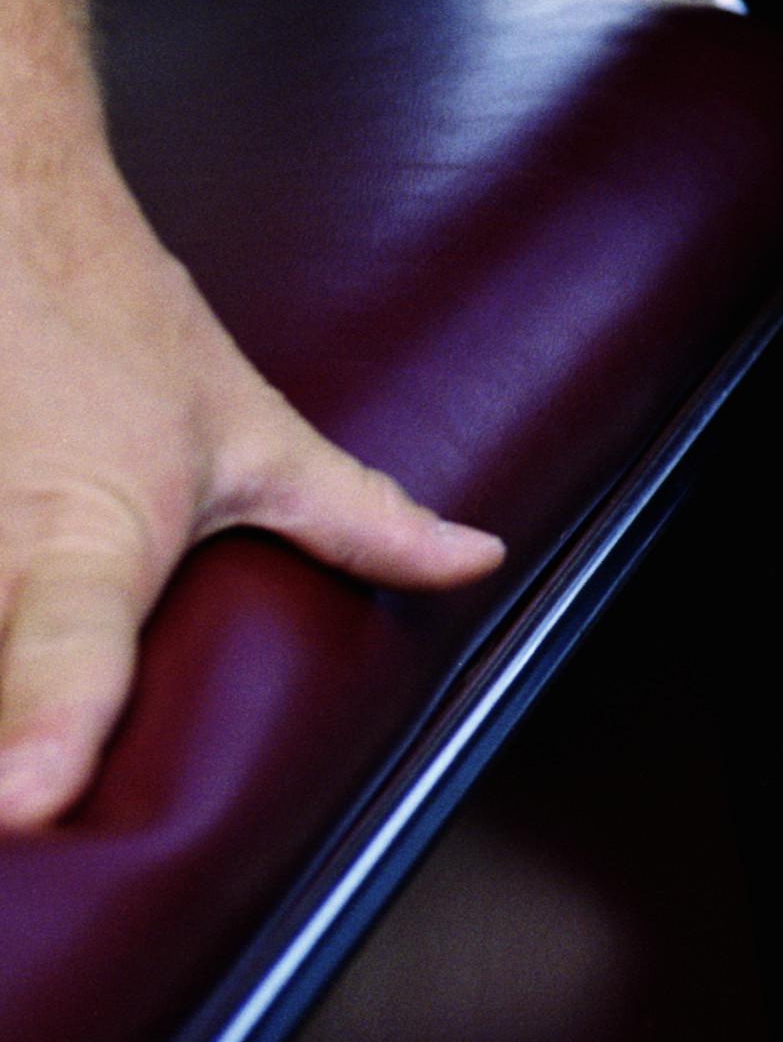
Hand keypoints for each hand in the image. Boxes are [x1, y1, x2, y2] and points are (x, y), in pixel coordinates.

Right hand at [0, 168, 502, 827]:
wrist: (3, 221)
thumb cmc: (122, 333)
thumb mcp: (253, 432)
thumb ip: (357, 519)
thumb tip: (476, 563)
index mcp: (85, 538)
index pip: (70, 645)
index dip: (46, 726)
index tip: (30, 802)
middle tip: (21, 820)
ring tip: (9, 810)